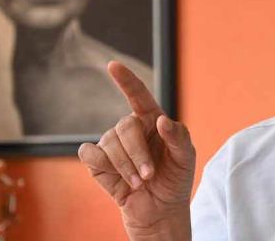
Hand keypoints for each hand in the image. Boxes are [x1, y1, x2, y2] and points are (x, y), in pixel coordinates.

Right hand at [78, 62, 194, 239]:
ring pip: (109, 143)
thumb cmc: (175, 179)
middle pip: (125, 126)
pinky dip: (103, 165)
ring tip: (139, 182)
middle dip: (138, 153)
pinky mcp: (96, 161)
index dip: (126, 80)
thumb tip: (161, 121)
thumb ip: (178, 137)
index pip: (138, 95)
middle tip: (149, 175)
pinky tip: (116, 177)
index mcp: (151, 120)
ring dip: (126, 167)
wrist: (160, 209)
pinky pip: (89, 153)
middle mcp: (129, 128)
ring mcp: (111, 143)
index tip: (113, 66)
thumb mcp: (185, 158)